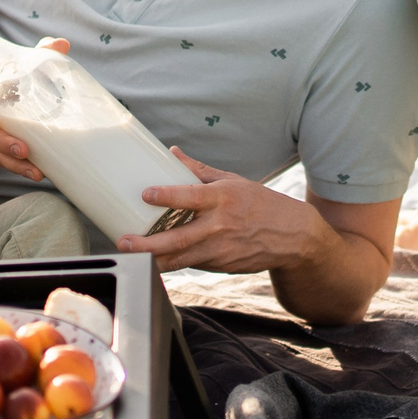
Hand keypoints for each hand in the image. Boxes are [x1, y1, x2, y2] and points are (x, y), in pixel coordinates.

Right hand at [0, 36, 68, 182]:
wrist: (13, 88)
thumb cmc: (17, 75)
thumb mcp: (27, 63)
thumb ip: (42, 53)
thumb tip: (62, 44)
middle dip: (4, 145)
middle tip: (23, 150)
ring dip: (16, 165)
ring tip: (37, 173)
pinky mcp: (7, 149)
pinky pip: (10, 162)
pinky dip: (23, 168)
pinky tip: (42, 173)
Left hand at [117, 149, 334, 274]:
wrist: (292, 236)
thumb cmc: (260, 203)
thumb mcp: (233, 181)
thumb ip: (199, 170)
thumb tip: (171, 153)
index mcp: (223, 198)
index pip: (191, 196)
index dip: (167, 196)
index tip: (146, 194)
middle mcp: (220, 226)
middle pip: (179, 239)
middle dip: (149, 244)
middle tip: (125, 242)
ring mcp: (220, 250)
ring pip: (181, 259)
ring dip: (154, 261)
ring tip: (132, 257)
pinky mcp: (221, 266)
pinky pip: (191, 264)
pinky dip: (172, 263)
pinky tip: (154, 260)